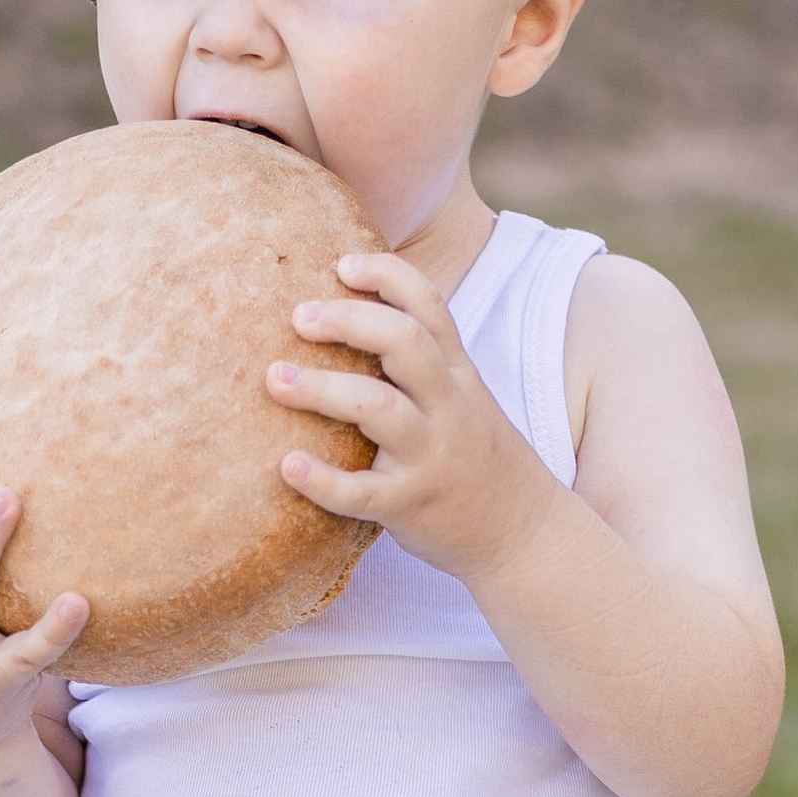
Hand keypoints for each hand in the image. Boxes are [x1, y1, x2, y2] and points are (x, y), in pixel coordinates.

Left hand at [266, 251, 550, 588]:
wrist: (524, 534)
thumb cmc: (475, 457)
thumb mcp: (465, 399)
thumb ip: (424, 362)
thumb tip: (352, 317)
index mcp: (459, 375)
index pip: (430, 308)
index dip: (388, 276)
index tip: (343, 263)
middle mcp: (449, 407)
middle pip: (404, 345)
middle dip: (349, 322)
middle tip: (298, 316)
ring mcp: (431, 456)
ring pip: (379, 409)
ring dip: (322, 389)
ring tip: (274, 378)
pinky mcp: (411, 505)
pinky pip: (363, 493)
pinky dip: (323, 480)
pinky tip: (288, 466)